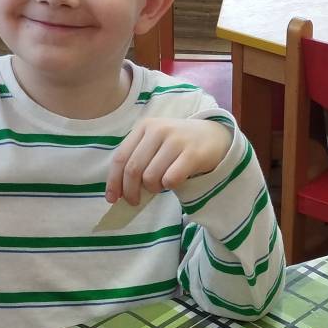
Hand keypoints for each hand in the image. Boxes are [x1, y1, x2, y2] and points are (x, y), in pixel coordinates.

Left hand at [107, 118, 230, 204]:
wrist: (215, 136)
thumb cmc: (179, 144)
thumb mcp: (155, 143)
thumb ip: (138, 158)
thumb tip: (119, 190)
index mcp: (144, 126)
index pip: (121, 157)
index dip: (114, 181)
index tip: (112, 198)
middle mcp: (158, 130)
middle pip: (133, 169)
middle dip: (131, 191)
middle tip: (135, 201)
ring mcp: (176, 140)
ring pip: (151, 177)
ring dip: (153, 188)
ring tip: (161, 185)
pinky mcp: (193, 153)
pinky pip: (170, 179)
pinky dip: (169, 186)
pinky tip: (174, 182)